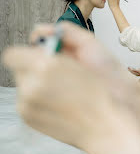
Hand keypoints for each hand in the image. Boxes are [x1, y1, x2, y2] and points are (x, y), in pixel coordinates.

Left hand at [1, 24, 139, 153]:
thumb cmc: (106, 87)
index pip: (16, 53)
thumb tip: (46, 31)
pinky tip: (61, 100)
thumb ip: (66, 33)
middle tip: (64, 72)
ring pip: (23, 83)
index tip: (50, 55)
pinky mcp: (28, 117)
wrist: (110, 123)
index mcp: (46, 65)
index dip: (33, 52)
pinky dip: (40, 97)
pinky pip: (26, 99)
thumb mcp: (92, 47)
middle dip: (37, 66)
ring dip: (39, 82)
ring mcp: (27, 104)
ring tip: (66, 89)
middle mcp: (31, 85)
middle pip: (19, 67)